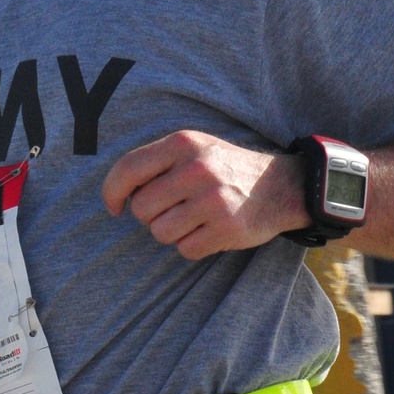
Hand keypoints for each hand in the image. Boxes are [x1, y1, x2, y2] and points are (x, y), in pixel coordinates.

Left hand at [101, 130, 307, 259]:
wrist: (281, 186)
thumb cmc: (225, 169)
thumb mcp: (194, 149)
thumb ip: (157, 163)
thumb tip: (118, 194)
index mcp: (183, 144)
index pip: (128, 169)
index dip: (112, 192)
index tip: (114, 207)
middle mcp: (196, 169)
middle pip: (141, 208)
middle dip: (151, 215)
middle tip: (175, 208)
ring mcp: (213, 199)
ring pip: (160, 232)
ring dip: (172, 232)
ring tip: (195, 218)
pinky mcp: (226, 228)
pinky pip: (185, 249)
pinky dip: (193, 245)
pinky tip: (209, 230)